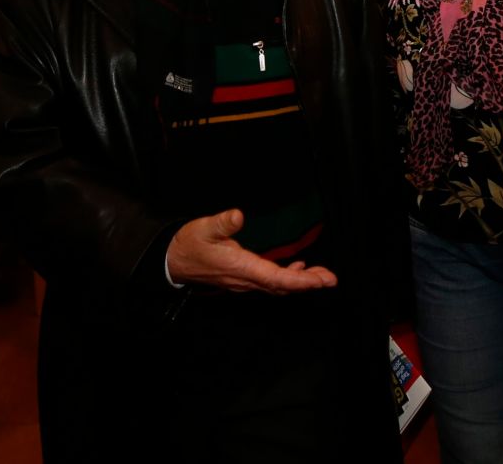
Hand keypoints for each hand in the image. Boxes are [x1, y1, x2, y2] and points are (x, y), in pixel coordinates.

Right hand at [164, 209, 336, 293]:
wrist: (172, 261)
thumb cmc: (189, 244)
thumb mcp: (204, 228)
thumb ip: (222, 223)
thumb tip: (238, 215)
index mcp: (240, 267)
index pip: (276, 278)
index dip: (300, 280)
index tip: (320, 280)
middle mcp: (245, 279)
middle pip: (282, 286)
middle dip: (308, 283)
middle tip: (330, 279)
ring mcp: (244, 281)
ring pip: (277, 286)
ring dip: (300, 282)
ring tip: (321, 276)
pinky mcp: (242, 278)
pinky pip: (269, 282)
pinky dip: (287, 278)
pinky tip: (298, 269)